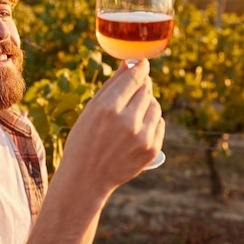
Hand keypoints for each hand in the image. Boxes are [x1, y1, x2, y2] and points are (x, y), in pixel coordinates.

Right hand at [61, 59, 164, 191]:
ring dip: (146, 103)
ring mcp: (142, 137)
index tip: (143, 64)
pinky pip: (159, 123)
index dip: (141, 68)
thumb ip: (111, 85)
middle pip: (146, 90)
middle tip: (133, 89)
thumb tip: (128, 64)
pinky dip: (151, 121)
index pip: (135, 78)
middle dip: (141, 86)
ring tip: (131, 112)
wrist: (86, 179)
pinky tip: (137, 127)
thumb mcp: (90, 110)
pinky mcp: (152, 150)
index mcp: (108, 108)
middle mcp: (127, 122)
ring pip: (155, 105)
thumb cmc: (84, 140)